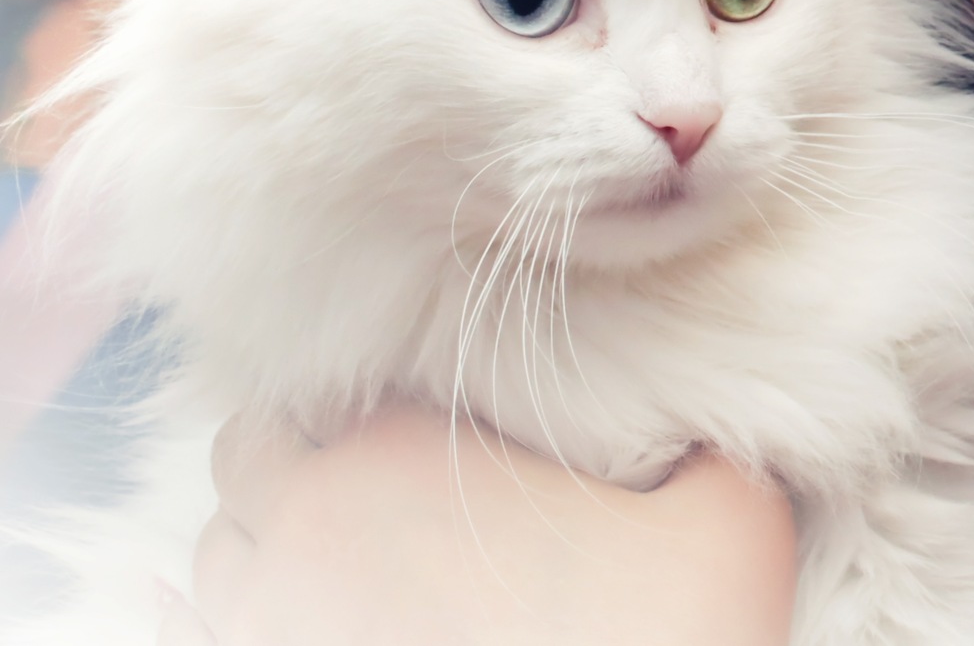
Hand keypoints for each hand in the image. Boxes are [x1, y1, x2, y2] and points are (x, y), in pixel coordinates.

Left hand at [160, 404, 796, 645]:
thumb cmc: (662, 636)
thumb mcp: (730, 512)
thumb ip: (715, 440)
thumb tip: (710, 413)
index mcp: (400, 456)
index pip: (312, 392)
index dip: (355, 402)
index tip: (412, 424)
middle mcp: (309, 535)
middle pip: (247, 465)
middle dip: (297, 463)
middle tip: (379, 485)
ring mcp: (277, 629)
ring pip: (219, 560)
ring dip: (268, 545)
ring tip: (356, 561)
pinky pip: (202, 635)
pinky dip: (231, 621)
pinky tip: (294, 617)